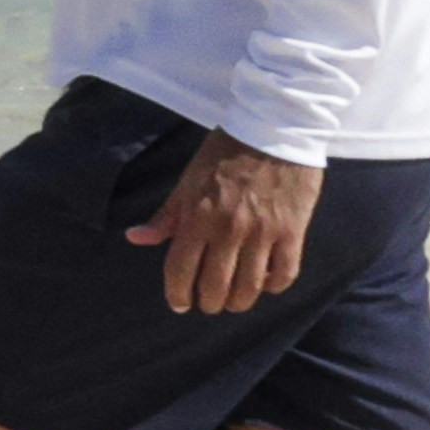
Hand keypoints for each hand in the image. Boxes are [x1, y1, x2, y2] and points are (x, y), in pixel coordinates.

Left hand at [126, 131, 320, 315]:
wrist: (275, 126)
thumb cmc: (226, 152)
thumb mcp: (189, 179)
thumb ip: (166, 215)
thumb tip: (136, 238)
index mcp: (198, 216)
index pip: (181, 270)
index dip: (178, 294)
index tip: (179, 303)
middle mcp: (229, 229)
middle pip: (215, 286)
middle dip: (208, 303)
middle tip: (208, 303)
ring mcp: (263, 232)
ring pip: (249, 287)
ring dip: (239, 302)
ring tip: (234, 301)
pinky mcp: (293, 230)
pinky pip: (284, 273)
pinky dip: (273, 285)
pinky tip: (265, 284)